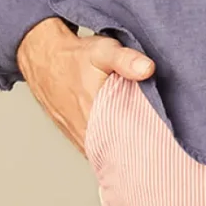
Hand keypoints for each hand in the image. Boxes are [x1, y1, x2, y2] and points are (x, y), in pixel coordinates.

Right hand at [17, 17, 156, 155]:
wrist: (43, 59)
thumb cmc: (74, 57)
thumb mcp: (102, 51)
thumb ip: (126, 60)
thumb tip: (147, 69)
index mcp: (94, 116)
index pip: (127, 144)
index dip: (146, 146)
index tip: (162, 143)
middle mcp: (85, 133)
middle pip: (119, 153)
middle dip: (138, 151)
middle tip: (158, 145)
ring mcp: (79, 138)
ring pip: (107, 154)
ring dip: (123, 151)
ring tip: (144, 146)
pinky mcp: (75, 137)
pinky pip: (97, 150)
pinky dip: (110, 148)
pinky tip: (123, 141)